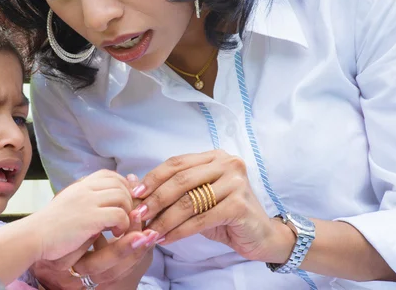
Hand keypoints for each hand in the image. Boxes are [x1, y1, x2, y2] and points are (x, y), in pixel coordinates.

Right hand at [36, 169, 134, 260]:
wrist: (33, 236)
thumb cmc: (49, 226)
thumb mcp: (68, 204)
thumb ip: (84, 199)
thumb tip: (105, 202)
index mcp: (80, 185)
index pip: (109, 175)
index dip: (122, 186)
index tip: (123, 203)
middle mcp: (85, 189)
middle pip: (120, 184)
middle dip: (129, 200)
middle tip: (126, 217)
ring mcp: (88, 201)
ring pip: (123, 197)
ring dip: (127, 213)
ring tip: (120, 227)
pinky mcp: (91, 218)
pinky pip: (119, 214)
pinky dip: (123, 224)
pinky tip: (116, 233)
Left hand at [131, 150, 294, 263]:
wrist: (259, 235)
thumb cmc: (224, 215)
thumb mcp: (199, 197)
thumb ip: (176, 190)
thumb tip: (136, 188)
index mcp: (214, 156)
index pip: (177, 163)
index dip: (153, 178)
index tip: (135, 194)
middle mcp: (227, 164)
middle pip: (180, 180)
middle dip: (155, 199)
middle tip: (138, 215)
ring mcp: (235, 182)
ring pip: (188, 201)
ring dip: (164, 219)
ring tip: (149, 231)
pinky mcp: (239, 205)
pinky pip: (200, 219)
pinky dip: (179, 231)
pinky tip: (166, 239)